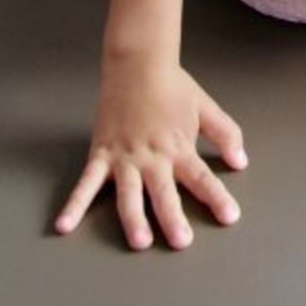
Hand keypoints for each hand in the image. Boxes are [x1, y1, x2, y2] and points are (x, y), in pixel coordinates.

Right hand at [55, 57, 247, 250]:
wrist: (137, 63)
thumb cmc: (172, 86)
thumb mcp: (205, 108)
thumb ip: (225, 134)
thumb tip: (241, 161)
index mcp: (179, 147)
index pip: (201, 178)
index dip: (216, 198)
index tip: (230, 217)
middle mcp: (152, 157)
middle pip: (165, 192)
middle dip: (173, 218)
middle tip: (182, 242)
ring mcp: (124, 158)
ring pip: (129, 194)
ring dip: (134, 218)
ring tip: (139, 241)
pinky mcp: (101, 154)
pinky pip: (86, 183)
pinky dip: (74, 204)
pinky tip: (65, 225)